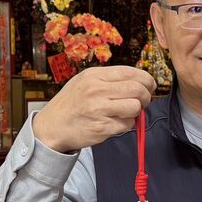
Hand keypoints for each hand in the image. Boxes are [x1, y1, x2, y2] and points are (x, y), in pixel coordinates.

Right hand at [32, 66, 156, 153]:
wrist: (51, 127)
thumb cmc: (71, 103)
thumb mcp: (85, 81)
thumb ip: (110, 79)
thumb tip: (140, 81)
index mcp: (94, 75)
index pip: (131, 72)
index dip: (147, 80)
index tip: (150, 86)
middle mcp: (96, 90)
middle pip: (137, 89)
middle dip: (146, 96)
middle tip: (143, 101)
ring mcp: (98, 110)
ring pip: (135, 107)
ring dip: (136, 112)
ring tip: (125, 113)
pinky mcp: (101, 128)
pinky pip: (126, 125)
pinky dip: (126, 125)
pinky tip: (115, 123)